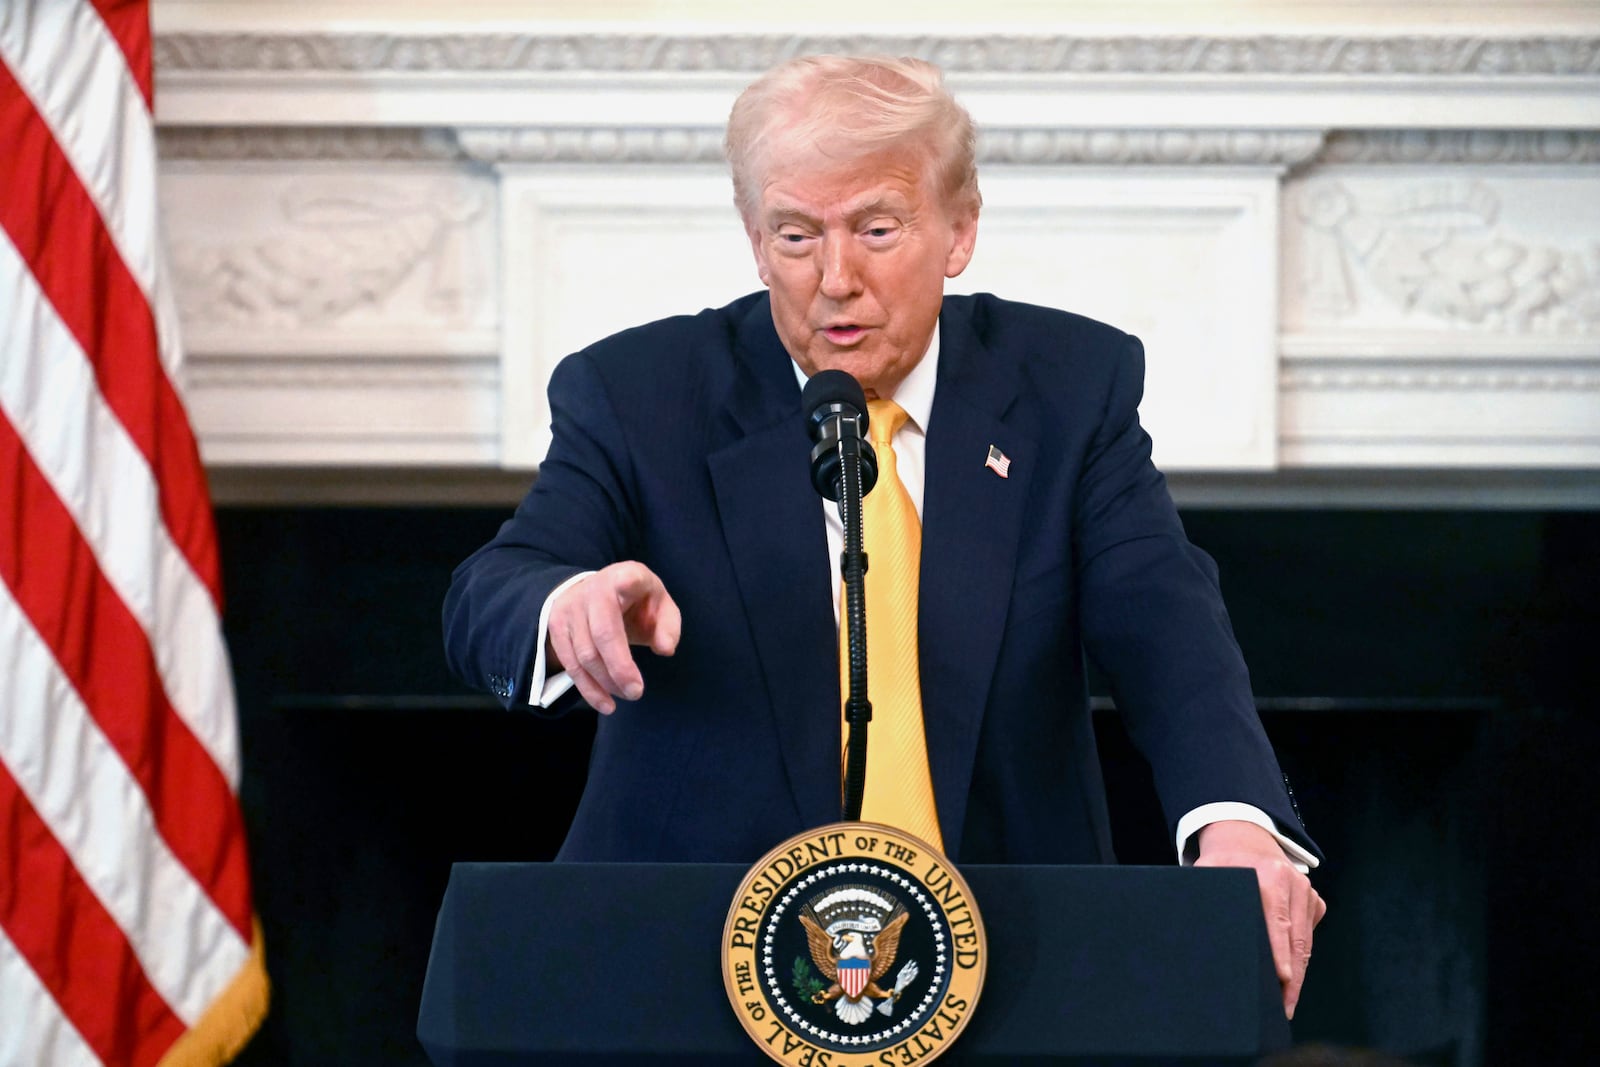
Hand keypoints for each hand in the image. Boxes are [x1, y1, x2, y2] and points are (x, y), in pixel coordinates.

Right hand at [546, 562, 680, 713]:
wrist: (597, 589)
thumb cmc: (636, 600)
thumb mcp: (660, 604)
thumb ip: (668, 626)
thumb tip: (665, 649)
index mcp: (624, 577)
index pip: (626, 581)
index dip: (627, 585)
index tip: (629, 588)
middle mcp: (592, 589)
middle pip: (602, 634)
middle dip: (618, 669)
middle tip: (636, 692)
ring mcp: (569, 608)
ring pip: (584, 655)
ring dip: (605, 682)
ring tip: (626, 695)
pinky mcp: (556, 627)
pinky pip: (570, 664)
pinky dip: (588, 688)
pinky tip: (605, 702)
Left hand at [1194, 820, 1325, 1019]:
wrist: (1246, 837)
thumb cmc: (1223, 860)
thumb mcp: (1210, 870)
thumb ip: (1205, 894)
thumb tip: (1194, 929)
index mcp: (1270, 875)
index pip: (1277, 921)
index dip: (1280, 951)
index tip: (1282, 977)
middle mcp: (1295, 883)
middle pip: (1296, 939)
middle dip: (1291, 977)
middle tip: (1282, 1007)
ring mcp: (1308, 893)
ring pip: (1306, 943)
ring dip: (1298, 974)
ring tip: (1285, 1002)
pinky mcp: (1314, 902)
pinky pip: (1308, 936)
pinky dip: (1300, 958)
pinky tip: (1289, 981)